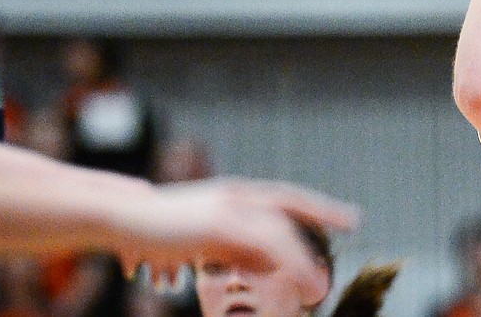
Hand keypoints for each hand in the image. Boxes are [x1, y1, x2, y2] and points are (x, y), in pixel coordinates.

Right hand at [110, 178, 357, 306]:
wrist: (125, 216)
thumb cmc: (161, 231)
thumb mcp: (207, 239)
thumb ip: (239, 249)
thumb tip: (270, 266)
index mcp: (235, 194)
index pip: (285, 196)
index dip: (314, 204)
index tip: (342, 213)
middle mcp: (236, 194)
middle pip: (290, 202)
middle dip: (324, 212)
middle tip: (354, 221)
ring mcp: (228, 207)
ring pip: (280, 230)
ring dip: (303, 259)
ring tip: (320, 287)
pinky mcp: (219, 225)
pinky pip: (262, 244)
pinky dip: (284, 262)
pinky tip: (297, 278)